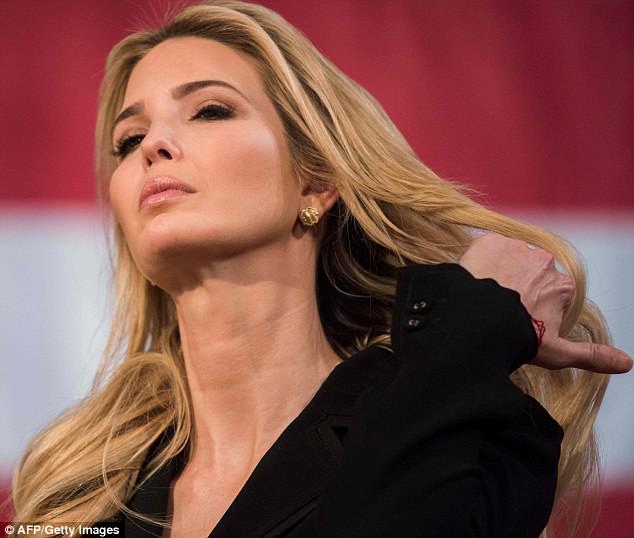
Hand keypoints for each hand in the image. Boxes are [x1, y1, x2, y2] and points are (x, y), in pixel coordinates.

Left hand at [458, 233, 632, 373]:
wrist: (479, 320)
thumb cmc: (517, 336)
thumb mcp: (558, 352)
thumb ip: (592, 355)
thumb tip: (625, 363)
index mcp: (563, 284)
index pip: (551, 293)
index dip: (535, 308)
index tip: (522, 319)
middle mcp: (544, 261)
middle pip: (529, 273)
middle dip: (518, 288)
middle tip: (500, 310)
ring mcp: (516, 248)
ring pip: (506, 260)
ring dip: (498, 274)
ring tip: (485, 298)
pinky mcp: (489, 241)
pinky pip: (485, 249)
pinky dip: (479, 263)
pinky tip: (474, 283)